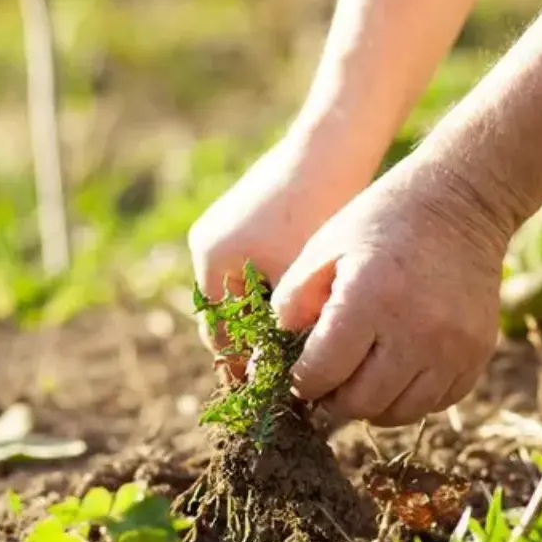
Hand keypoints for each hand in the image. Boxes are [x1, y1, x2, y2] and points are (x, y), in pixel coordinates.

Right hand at [187, 129, 377, 374]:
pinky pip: (256, 270)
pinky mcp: (251, 219)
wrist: (333, 145)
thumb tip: (268, 381)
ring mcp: (228, 229)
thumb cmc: (316, 210)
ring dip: (267, 321)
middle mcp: (209, 244)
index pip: (219, 334)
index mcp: (212, 260)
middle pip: (228, 315)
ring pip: (244, 295)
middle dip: (254, 346)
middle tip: (287, 379)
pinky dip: (275, 293)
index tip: (271, 395)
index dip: (243, 368)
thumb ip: (277, 329)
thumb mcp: (296, 279)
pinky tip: (310, 308)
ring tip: (300, 348)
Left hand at [271, 156, 514, 426]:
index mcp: (369, 300)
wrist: (462, 203)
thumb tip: (276, 354)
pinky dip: (410, 398)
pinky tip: (395, 374)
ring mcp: (452, 347)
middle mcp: (415, 331)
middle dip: (333, 402)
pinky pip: (437, 403)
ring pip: (399, 413)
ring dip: (371, 406)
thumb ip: (293, 300)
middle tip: (325, 387)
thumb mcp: (325, 247)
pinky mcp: (477, 354)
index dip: (301, 382)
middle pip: (360, 403)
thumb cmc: (382, 222)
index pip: (323, 374)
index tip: (297, 376)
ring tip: (358, 383)